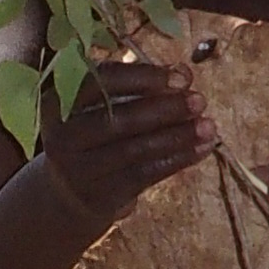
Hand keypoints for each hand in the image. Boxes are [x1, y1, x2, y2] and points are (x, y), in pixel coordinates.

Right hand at [39, 56, 214, 237]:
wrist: (66, 194)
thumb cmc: (93, 137)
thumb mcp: (101, 108)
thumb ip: (139, 89)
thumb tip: (185, 72)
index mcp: (59, 102)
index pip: (101, 82)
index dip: (143, 77)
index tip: (181, 77)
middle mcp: (63, 136)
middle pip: (118, 120)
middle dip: (164, 109)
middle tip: (200, 100)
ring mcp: (79, 170)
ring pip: (135, 150)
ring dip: (177, 136)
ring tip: (209, 126)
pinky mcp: (99, 196)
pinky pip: (144, 174)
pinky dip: (177, 160)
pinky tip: (202, 148)